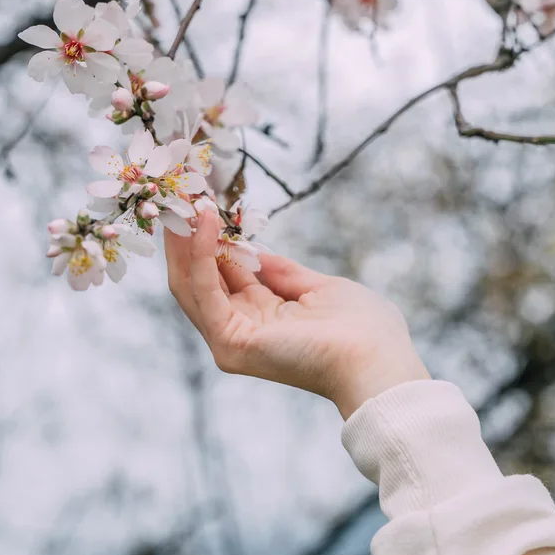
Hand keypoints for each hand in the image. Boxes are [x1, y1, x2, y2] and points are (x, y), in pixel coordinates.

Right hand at [165, 211, 430, 418]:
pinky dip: (201, 252)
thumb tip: (255, 251)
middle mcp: (241, 333)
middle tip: (177, 196)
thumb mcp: (319, 288)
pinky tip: (205, 221)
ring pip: (191, 285)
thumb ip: (284, 272)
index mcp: (264, 321)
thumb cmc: (363, 329)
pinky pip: (205, 289)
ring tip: (181, 200)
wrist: (377, 358)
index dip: (212, 241)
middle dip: (187, 238)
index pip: (223, 278)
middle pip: (198, 281)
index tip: (203, 204)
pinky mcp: (231, 341)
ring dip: (186, 241)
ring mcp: (231, 341)